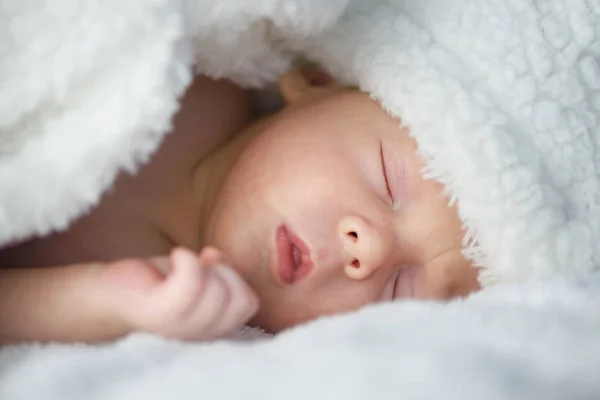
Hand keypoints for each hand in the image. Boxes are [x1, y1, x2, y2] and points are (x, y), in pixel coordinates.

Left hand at [105, 247, 258, 340]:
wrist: (108, 292)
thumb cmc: (155, 283)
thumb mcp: (196, 275)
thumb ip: (217, 271)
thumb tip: (219, 257)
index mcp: (213, 326)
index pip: (249, 304)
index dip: (237, 277)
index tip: (212, 266)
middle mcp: (200, 334)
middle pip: (238, 298)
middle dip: (224, 271)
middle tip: (197, 268)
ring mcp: (181, 327)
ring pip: (218, 292)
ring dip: (203, 266)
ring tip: (180, 265)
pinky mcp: (160, 313)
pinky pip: (190, 282)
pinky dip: (187, 259)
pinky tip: (174, 256)